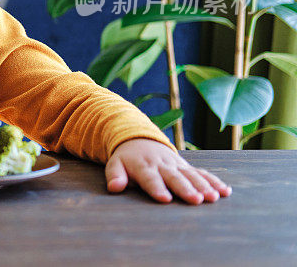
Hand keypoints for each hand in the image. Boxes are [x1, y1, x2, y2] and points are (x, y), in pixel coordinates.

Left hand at [105, 138, 231, 203]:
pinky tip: (226, 191)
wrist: (139, 139)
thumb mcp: (115, 165)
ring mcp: (176, 165)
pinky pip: (202, 172)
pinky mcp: (186, 166)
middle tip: (196, 200)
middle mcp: (162, 165)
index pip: (150, 178)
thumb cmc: (126, 159)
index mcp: (143, 166)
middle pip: (174, 177)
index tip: (165, 199)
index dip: (157, 188)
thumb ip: (115, 176)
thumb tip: (114, 187)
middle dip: (185, 188)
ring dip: (204, 185)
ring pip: (191, 175)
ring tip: (213, 197)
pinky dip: (214, 181)